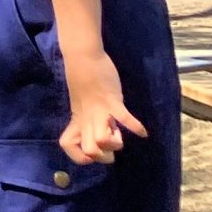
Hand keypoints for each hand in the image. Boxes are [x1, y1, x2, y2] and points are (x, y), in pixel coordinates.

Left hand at [59, 46, 147, 164]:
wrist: (83, 56)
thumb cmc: (83, 77)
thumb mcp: (80, 103)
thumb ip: (87, 119)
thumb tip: (100, 135)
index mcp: (77, 119)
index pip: (68, 146)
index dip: (81, 155)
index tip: (93, 149)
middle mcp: (86, 118)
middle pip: (91, 152)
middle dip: (105, 156)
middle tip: (110, 142)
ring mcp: (99, 110)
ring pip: (103, 140)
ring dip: (116, 143)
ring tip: (119, 133)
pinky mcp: (111, 100)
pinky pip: (124, 118)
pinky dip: (135, 127)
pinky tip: (143, 132)